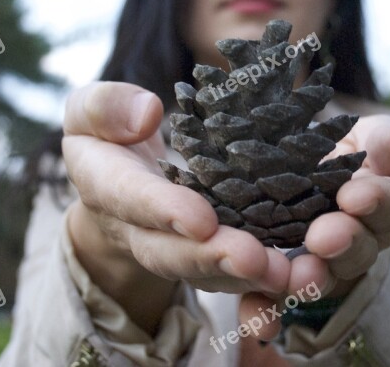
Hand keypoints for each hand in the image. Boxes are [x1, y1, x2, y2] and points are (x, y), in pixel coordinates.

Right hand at [62, 82, 290, 332]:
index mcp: (106, 184)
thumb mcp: (89, 108)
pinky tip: (300, 278)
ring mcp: (173, 248)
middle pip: (173, 252)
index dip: (164, 211)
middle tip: (254, 261)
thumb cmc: (107, 132)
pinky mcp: (207, 253)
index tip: (200, 220)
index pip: (132, 198)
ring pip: (208, 272)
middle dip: (213, 258)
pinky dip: (263, 281)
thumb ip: (105, 107)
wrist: (118, 178)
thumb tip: (148, 113)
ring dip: (247, 278)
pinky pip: (232, 274)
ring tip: (287, 276)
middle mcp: (138, 229)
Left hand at [239, 115, 389, 339]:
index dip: (377, 201)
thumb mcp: (364, 137)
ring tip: (292, 274)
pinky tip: (258, 323)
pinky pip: (271, 302)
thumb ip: (385, 142)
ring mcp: (318, 266)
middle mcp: (355, 244)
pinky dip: (264, 313)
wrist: (289, 168)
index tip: (354, 194)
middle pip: (357, 251)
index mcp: (382, 206)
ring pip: (317, 279)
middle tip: (322, 237)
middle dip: (342, 243)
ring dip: (305, 280)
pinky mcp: (276, 282)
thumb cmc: (337, 149)